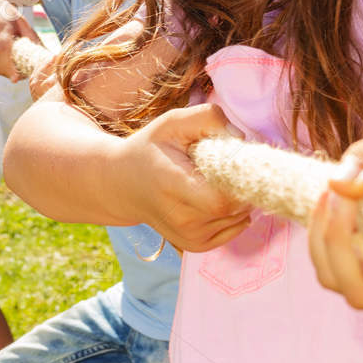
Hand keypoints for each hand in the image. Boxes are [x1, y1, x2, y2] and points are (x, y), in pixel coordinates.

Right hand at [0, 0, 40, 80]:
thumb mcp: (16, 16)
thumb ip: (28, 34)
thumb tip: (42, 52)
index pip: (3, 50)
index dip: (10, 67)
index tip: (16, 79)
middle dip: (11, 72)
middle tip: (22, 73)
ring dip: (3, 71)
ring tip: (12, 66)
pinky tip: (1, 61)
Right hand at [116, 104, 254, 252]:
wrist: (121, 184)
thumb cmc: (151, 148)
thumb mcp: (172, 122)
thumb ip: (208, 118)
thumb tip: (240, 139)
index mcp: (172, 185)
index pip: (221, 198)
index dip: (238, 179)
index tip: (233, 159)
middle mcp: (180, 218)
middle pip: (234, 208)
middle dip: (240, 184)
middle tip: (224, 165)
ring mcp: (188, 236)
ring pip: (239, 218)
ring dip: (238, 197)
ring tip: (211, 180)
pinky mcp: (196, 245)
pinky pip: (235, 228)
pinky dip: (234, 211)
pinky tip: (214, 195)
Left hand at [308, 125, 362, 308]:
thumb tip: (338, 183)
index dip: (361, 245)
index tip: (350, 193)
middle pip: (362, 291)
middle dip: (337, 239)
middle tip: (336, 191)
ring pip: (340, 284)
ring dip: (324, 240)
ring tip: (332, 195)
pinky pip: (330, 273)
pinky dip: (318, 240)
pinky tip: (329, 202)